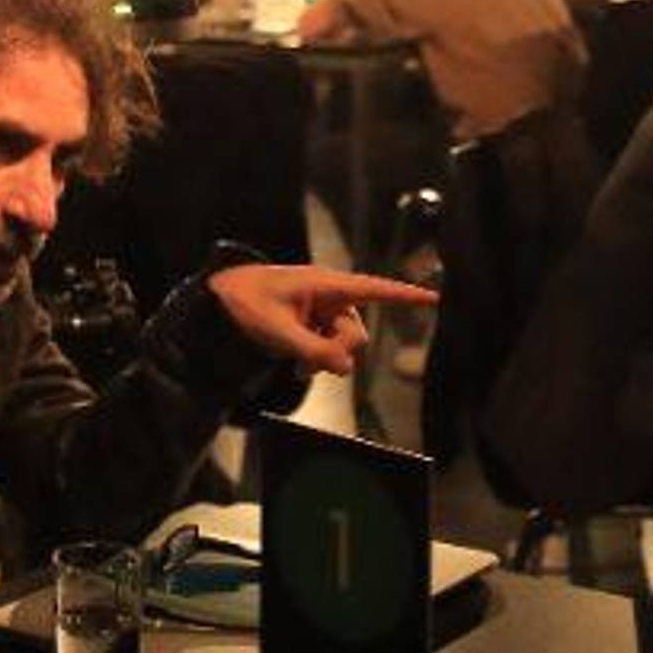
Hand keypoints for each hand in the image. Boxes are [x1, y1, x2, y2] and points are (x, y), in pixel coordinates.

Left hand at [204, 263, 439, 374]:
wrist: (217, 303)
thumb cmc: (246, 304)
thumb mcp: (278, 330)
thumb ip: (313, 349)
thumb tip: (346, 368)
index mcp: (326, 285)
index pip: (374, 289)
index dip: (404, 295)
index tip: (434, 299)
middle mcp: (330, 297)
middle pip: (357, 333)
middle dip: (339, 351)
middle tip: (307, 363)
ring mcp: (322, 313)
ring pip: (344, 345)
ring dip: (326, 358)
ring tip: (296, 364)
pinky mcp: (313, 326)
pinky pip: (330, 348)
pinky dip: (318, 358)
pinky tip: (297, 364)